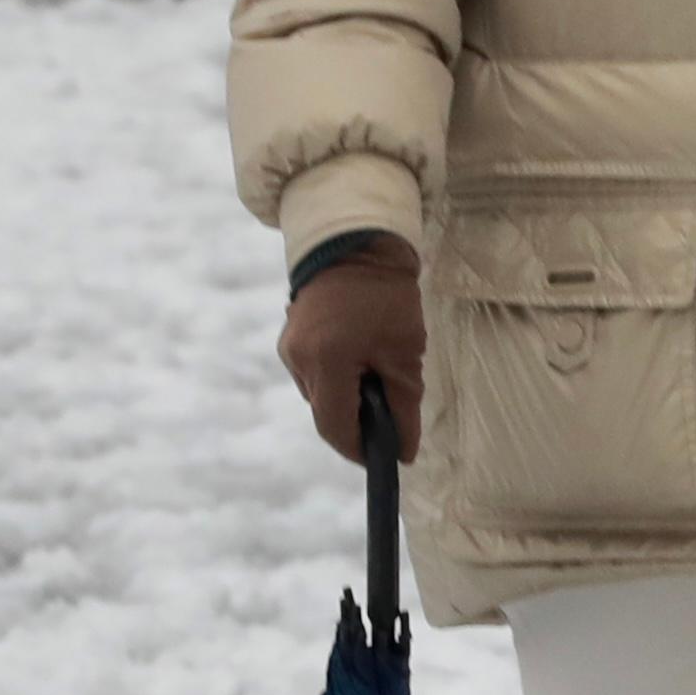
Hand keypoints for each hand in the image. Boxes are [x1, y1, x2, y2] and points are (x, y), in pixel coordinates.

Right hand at [279, 240, 428, 465]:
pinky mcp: (291, 335)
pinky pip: (315, 371)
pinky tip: (362, 357)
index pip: (336, 429)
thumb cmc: (386, 295)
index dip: (361, 450)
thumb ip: (404, 407)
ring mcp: (290, 347)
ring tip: (379, 376)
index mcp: (325, 364)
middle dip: (357, 423)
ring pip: (320, 393)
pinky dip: (338, 376)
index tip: (387, 455)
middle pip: (326, 414)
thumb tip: (404, 452)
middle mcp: (298, 360)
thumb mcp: (405, 352)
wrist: (355, 239)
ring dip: (348, 398)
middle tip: (391, 415)